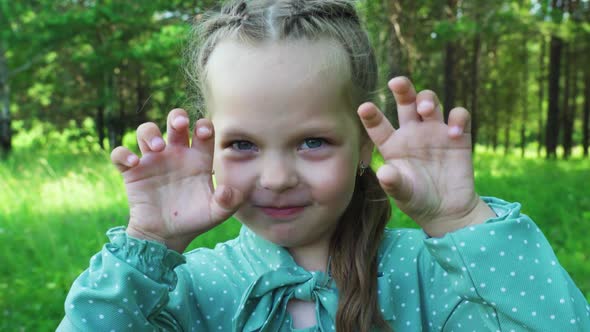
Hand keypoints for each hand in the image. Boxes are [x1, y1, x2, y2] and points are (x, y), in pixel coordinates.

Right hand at [110, 109, 243, 251]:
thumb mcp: (217, 213)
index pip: (202, 130)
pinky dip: (123, 154)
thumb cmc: (194, 220)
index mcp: (198, 158)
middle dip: (176, 116)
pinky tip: (134, 163)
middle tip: (179, 125)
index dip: (203, 125)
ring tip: (158, 148)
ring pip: (146, 131)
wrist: (167, 237)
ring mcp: (153, 161)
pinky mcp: (133, 172)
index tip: (203, 132)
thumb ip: (229, 202)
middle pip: (174, 122)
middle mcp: (175, 154)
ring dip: (150, 133)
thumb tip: (226, 190)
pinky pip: (121, 154)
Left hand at [358, 77, 494, 236]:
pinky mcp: (458, 136)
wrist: (446, 210)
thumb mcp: (402, 195)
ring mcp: (435, 131)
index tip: (364, 108)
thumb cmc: (417, 200)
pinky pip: (459, 116)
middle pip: (406, 102)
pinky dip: (458, 119)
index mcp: (392, 144)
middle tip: (396, 83)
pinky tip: (454, 133)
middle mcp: (412, 132)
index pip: (378, 125)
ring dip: (427, 100)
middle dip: (402, 89)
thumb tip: (384, 173)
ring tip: (425, 110)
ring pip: (430, 102)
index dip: (371, 115)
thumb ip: (393, 183)